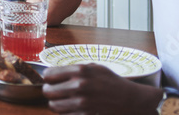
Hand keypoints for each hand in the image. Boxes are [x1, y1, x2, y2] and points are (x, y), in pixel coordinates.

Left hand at [42, 64, 161, 113]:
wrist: (131, 100)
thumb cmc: (112, 83)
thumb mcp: (94, 68)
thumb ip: (75, 69)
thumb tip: (55, 71)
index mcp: (79, 71)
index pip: (48, 75)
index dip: (49, 78)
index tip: (52, 80)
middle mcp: (79, 85)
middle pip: (47, 91)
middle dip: (50, 92)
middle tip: (56, 92)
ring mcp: (82, 102)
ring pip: (53, 106)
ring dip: (57, 104)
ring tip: (64, 101)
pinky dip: (67, 113)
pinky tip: (73, 109)